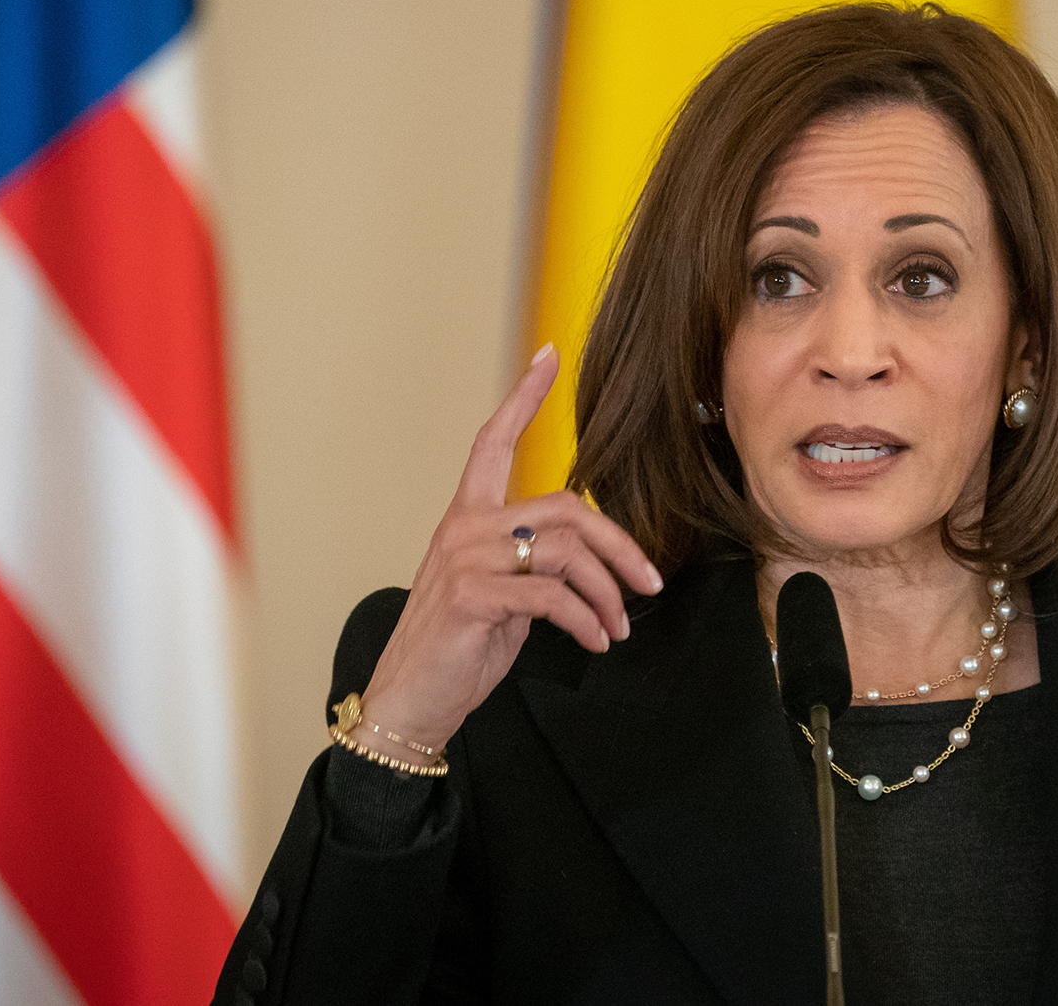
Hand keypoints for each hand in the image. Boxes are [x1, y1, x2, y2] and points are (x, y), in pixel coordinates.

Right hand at [352, 344, 663, 759]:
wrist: (410, 700)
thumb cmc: (455, 649)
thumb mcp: (497, 595)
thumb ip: (531, 565)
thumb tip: (588, 565)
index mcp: (466, 519)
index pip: (493, 442)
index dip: (522, 398)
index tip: (547, 357)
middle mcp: (464, 528)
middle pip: (565, 507)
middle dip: (619, 545)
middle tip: (648, 583)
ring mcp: (467, 559)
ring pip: (567, 549)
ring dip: (607, 592)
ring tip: (617, 626)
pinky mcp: (475, 596)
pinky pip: (554, 596)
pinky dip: (587, 619)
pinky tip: (595, 641)